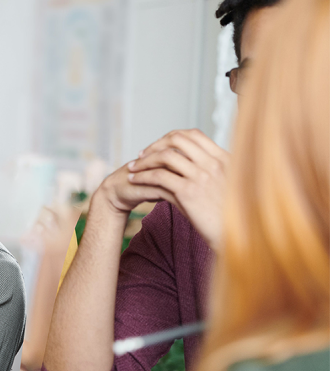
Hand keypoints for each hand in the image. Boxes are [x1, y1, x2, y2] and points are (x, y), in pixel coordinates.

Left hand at [126, 129, 227, 248]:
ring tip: (133, 168)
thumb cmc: (230, 215)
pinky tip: (134, 180)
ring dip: (145, 160)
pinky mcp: (188, 192)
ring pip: (165, 156)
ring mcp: (201, 176)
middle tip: (142, 155)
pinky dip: (143, 176)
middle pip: (177, 140)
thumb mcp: (227, 186)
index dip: (172, 138)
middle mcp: (213, 163)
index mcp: (224, 159)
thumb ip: (210, 172)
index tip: (159, 147)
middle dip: (155, 145)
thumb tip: (187, 166)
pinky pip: (158, 176)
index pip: (194, 135)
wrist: (238, 236)